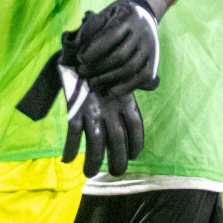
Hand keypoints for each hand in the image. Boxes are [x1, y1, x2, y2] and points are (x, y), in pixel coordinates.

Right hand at [57, 58, 144, 177]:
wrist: (78, 50)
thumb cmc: (102, 63)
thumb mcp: (121, 72)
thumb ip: (136, 82)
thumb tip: (155, 82)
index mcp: (125, 101)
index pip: (136, 128)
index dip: (136, 145)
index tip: (133, 156)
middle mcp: (111, 108)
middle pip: (117, 142)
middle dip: (117, 161)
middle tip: (115, 173)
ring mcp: (92, 110)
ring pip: (95, 143)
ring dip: (93, 161)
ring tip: (88, 173)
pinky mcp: (74, 109)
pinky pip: (73, 134)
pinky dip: (70, 148)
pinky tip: (67, 160)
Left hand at [67, 0, 163, 95]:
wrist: (142, 13)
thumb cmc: (114, 16)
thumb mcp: (103, 15)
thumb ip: (91, 29)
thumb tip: (74, 51)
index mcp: (128, 16)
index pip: (111, 36)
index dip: (94, 50)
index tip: (80, 58)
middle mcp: (143, 31)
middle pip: (121, 55)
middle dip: (98, 67)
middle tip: (82, 72)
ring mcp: (151, 47)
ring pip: (131, 68)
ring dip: (109, 79)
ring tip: (92, 83)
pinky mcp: (154, 60)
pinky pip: (143, 77)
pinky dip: (126, 86)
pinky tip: (110, 91)